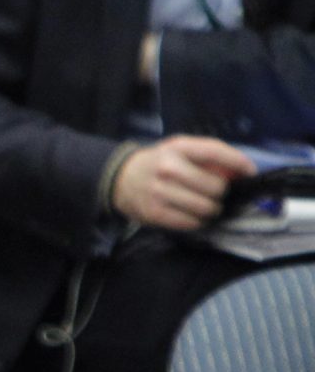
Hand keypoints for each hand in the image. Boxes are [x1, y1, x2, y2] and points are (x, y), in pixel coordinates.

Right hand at [112, 136, 256, 230]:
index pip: (216, 152)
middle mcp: (168, 168)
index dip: (238, 163)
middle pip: (215, 186)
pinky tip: (192, 215)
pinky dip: (197, 221)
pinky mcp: (154, 213)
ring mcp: (160, 192)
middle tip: (214, 193)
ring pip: (206, 208)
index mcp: (177, 148)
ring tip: (205, 206)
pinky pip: (191, 223)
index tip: (250, 173)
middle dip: (221, 192)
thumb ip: (209, 156)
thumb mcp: (180, 149)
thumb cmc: (159, 162)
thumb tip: (240, 172)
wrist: (121, 179)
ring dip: (211, 209)